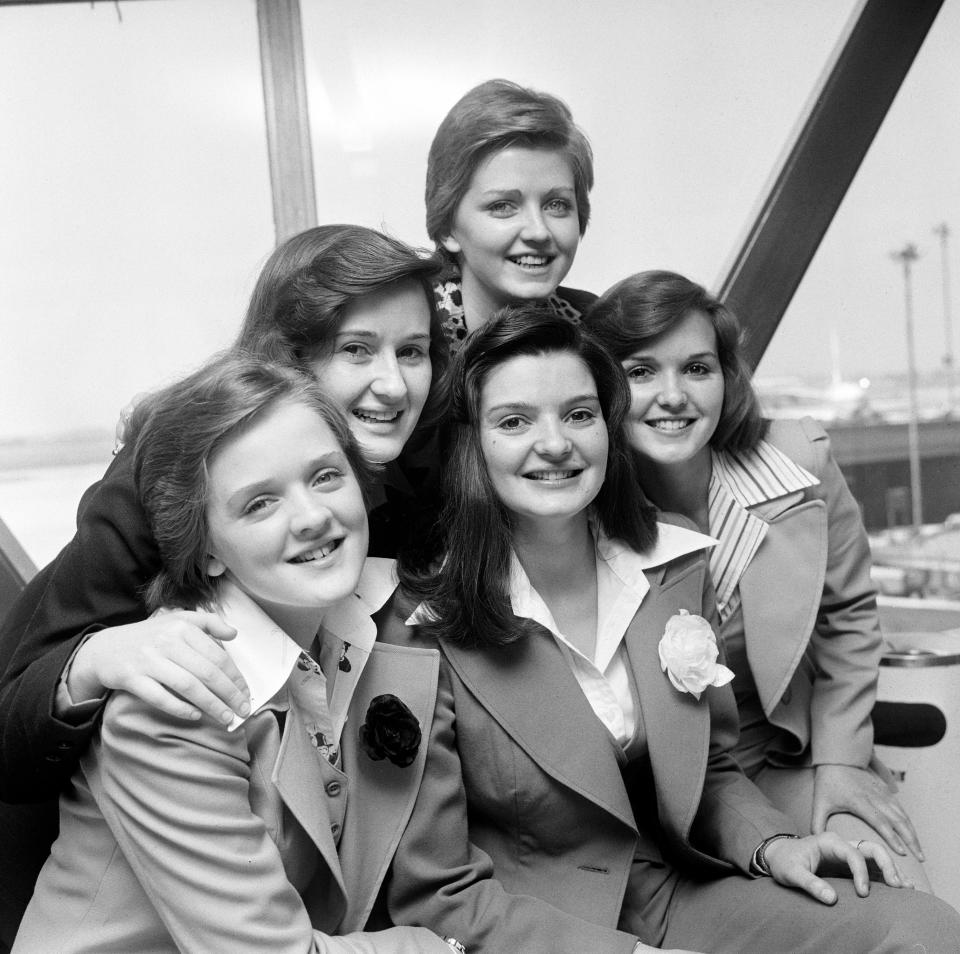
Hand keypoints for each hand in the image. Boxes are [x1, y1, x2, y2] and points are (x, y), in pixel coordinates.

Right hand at [68, 610, 249, 725]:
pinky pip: (160, 697)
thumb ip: (208, 622)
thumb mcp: (178, 620)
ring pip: (188, 686)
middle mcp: (167, 642)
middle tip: (242, 710)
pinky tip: (195, 716)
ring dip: (211, 704)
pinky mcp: (132, 678)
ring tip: (225, 717)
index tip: (246, 693)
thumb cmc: (149, 637)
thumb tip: (234, 633)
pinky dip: (180, 708)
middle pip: (207, 673)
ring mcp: (148, 660)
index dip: (235, 677)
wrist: (104, 649)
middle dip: (229, 694)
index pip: (218, 656)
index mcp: (182, 627)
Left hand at [763, 831, 907, 904]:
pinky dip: (889, 875)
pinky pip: (875, 867)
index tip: (862, 894)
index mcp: (828, 841)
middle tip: (898, 886)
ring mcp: (849, 853)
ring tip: (908, 888)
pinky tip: (902, 886)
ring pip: (878, 857)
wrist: (779, 856)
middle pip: (872, 849)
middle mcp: (842, 844)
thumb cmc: (784, 862)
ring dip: (893, 870)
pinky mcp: (851, 864)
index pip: (852, 854)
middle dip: (888, 866)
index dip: (861, 874)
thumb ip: (809, 884)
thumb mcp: (791, 873)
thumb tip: (832, 900)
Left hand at [812, 763, 923, 860]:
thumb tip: (815, 840)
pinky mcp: (884, 789)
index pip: (880, 822)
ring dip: (913, 832)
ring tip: (920, 851)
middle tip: (920, 858)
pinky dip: (908, 821)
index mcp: (859, 801)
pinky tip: (912, 833)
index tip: (903, 854)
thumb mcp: (819, 802)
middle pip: (898, 820)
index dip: (892, 838)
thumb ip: (817, 822)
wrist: (836, 757)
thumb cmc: (827, 781)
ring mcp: (881, 792)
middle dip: (911, 840)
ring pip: (903, 814)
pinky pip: (900, 807)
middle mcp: (874, 797)